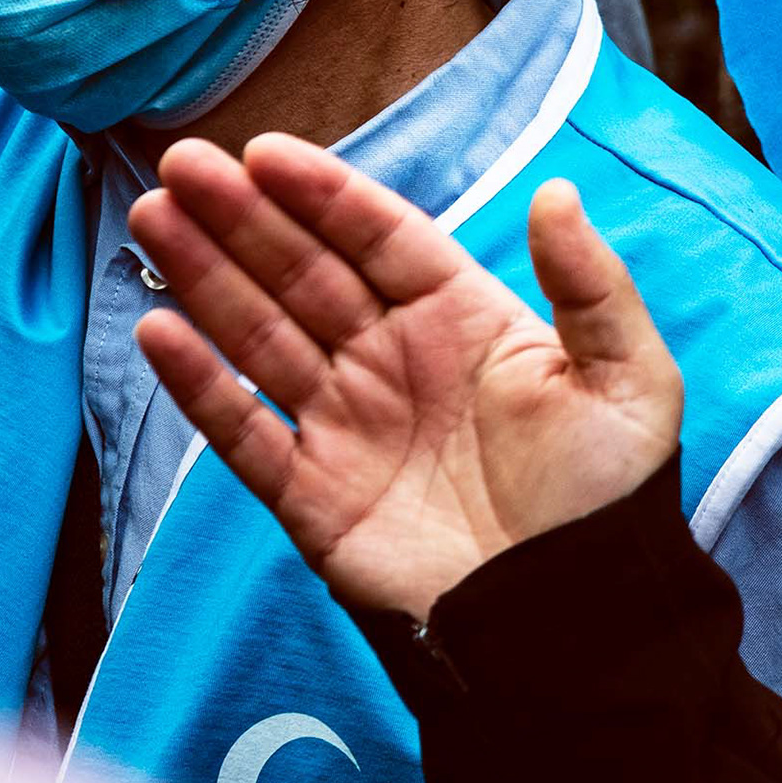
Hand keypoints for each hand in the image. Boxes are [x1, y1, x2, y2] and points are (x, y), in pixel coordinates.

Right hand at [132, 132, 682, 618]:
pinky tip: (158, 331)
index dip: (321, 192)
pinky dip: (200, 385)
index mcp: (460, 318)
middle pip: (303, 272)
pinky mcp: (313, 498)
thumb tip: (555, 191)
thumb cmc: (608, 502)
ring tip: (153, 219)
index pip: (377, 236)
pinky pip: (245, 431)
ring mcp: (347, 425)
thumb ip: (590, 285)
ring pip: (261, 335)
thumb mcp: (628, 382)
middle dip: (241, 217)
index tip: (262, 152)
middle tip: (181, 165)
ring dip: (205, 277)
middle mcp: (392, 360)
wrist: (578, 631)